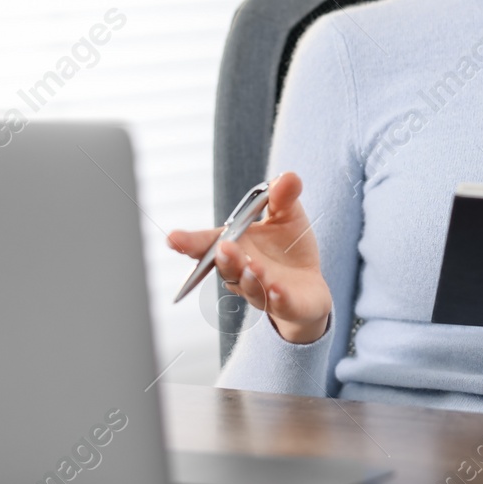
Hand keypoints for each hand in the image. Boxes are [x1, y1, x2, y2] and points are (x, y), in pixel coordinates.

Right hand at [166, 171, 331, 344]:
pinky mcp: (288, 306)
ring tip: (253, 266)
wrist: (309, 286)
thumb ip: (283, 197)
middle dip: (225, 259)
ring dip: (250, 278)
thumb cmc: (288, 248)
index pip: (208, 245)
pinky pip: (281, 304)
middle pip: (227, 268)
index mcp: (236, 248)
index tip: (173, 239)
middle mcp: (243, 272)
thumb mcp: (287, 215)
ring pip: (251, 287)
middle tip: (223, 247)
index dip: (189, 243)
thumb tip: (288, 177)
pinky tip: (278, 290)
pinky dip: (278, 298)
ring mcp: (264, 291)